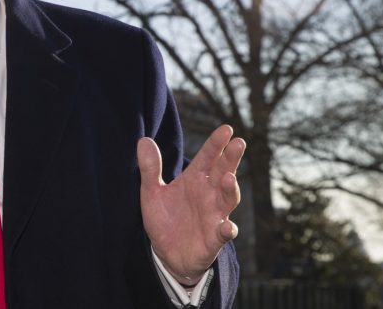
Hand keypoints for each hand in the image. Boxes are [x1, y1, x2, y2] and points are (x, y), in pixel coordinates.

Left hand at [137, 125, 243, 284]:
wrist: (166, 253)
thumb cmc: (164, 219)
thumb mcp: (152, 193)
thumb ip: (150, 168)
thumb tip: (144, 140)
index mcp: (194, 180)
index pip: (207, 158)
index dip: (216, 144)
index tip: (226, 128)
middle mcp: (208, 194)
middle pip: (223, 173)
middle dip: (231, 159)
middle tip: (238, 143)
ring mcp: (214, 215)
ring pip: (228, 199)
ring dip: (230, 189)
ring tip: (228, 178)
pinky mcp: (213, 239)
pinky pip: (223, 233)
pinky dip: (227, 230)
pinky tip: (227, 226)